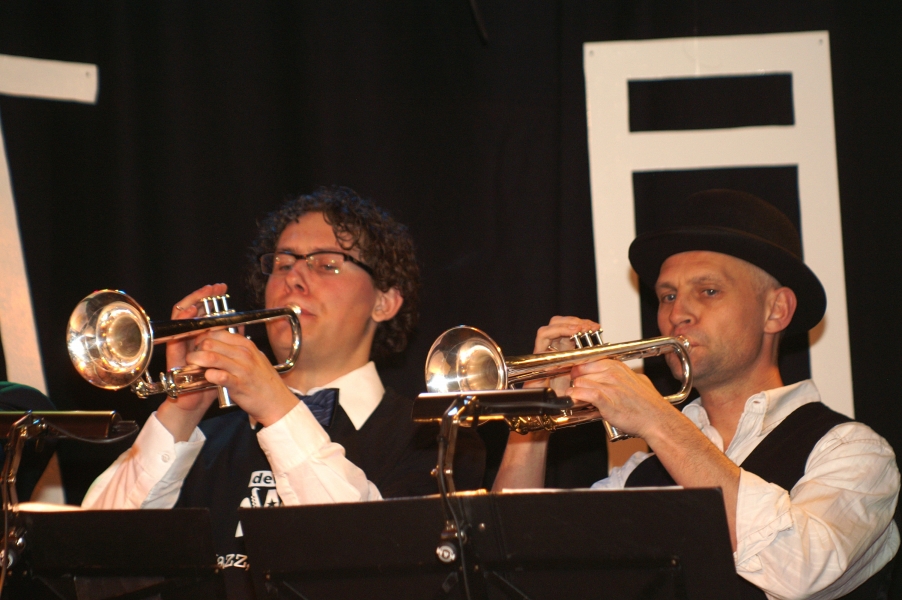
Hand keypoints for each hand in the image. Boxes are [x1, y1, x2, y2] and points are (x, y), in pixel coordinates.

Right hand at [156, 284, 228, 439]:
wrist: (195, 402)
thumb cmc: (209, 382)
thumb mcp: (225, 358)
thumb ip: (231, 341)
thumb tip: (242, 323)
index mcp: (199, 337)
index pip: (203, 310)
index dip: (210, 298)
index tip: (221, 288)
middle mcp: (188, 337)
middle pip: (191, 309)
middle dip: (202, 296)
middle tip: (214, 287)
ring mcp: (179, 343)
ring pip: (180, 317)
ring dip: (191, 303)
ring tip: (202, 293)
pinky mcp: (173, 352)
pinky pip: (175, 332)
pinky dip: (182, 321)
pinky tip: (191, 311)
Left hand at [188, 328, 298, 426]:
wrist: (277, 401)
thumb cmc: (263, 381)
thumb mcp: (255, 358)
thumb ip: (237, 349)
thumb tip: (218, 343)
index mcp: (246, 345)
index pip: (217, 332)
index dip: (202, 338)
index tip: (198, 347)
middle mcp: (244, 354)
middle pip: (209, 343)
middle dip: (196, 350)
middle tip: (193, 359)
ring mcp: (241, 369)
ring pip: (210, 357)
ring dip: (196, 362)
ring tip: (194, 368)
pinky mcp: (238, 384)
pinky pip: (218, 376)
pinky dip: (208, 376)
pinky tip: (208, 378)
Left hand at [528, 316, 600, 394]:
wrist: (554, 400)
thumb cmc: (548, 397)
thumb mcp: (545, 393)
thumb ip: (543, 387)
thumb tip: (550, 373)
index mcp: (541, 357)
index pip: (545, 334)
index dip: (559, 329)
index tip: (574, 331)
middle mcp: (549, 348)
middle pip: (555, 324)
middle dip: (572, 322)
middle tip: (586, 327)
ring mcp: (559, 346)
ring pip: (565, 326)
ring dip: (579, 324)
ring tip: (592, 328)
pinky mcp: (569, 347)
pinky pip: (575, 332)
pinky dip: (585, 329)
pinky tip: (594, 331)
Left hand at [567, 358, 674, 440]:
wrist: (657, 419)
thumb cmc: (649, 404)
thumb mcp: (638, 380)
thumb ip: (624, 376)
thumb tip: (614, 376)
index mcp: (618, 366)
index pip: (588, 361)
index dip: (579, 370)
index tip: (575, 376)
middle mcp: (613, 373)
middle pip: (581, 372)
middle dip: (576, 381)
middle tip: (576, 389)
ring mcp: (609, 386)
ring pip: (580, 382)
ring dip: (574, 390)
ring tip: (576, 397)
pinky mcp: (606, 400)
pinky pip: (583, 393)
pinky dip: (575, 396)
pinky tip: (574, 399)